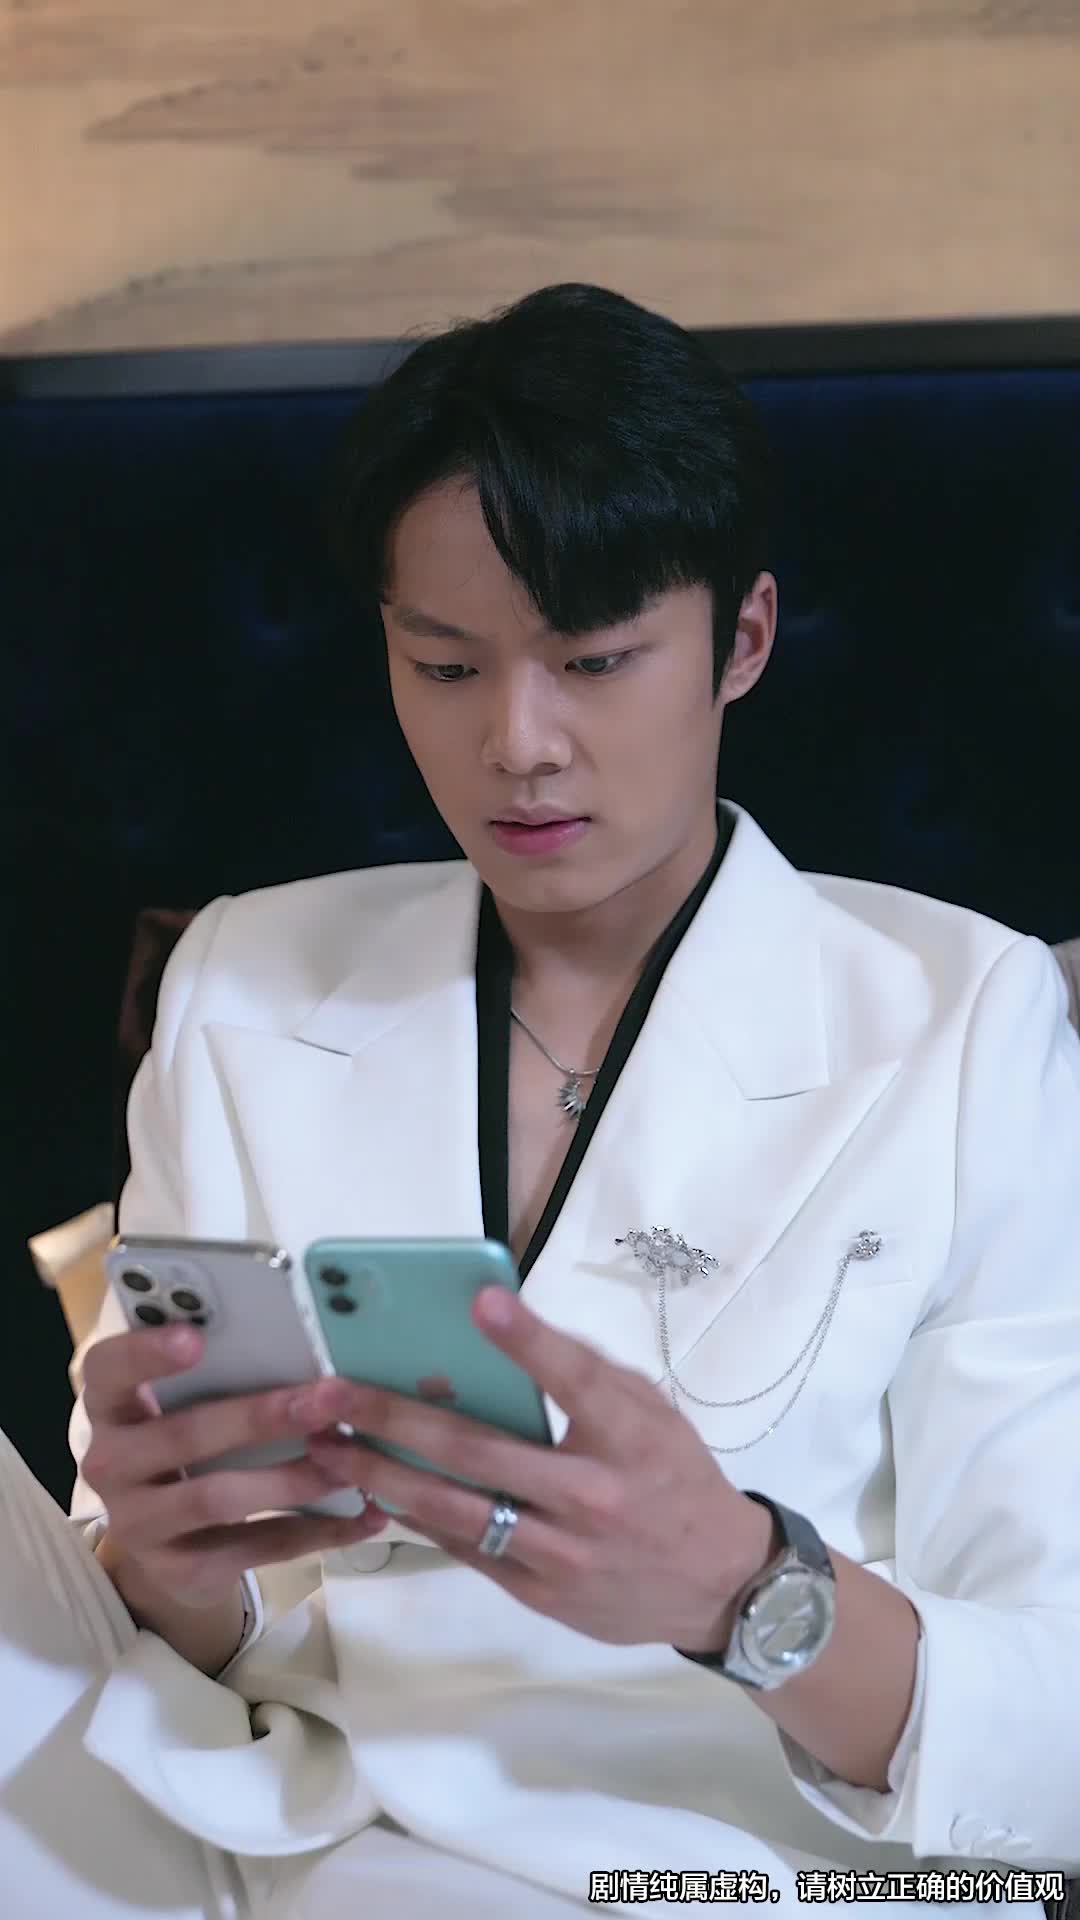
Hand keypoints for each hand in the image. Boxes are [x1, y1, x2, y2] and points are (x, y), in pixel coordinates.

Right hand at [80, 1323, 388, 1611]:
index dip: (146, 1352)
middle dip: (261, 1417)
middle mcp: (112, 1466)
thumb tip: (311, 1343)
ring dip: (293, 1479)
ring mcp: (140, 1524)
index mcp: (112, 1408)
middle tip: (325, 1402)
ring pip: (219, 1497)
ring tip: (351, 1464)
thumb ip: (219, 1376)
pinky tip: (363, 1517)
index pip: (108, 1371)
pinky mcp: (179, 1570)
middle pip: (184, 1434)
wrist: (165, 1547)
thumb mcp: (182, 1409)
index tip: (196, 1338)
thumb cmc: (187, 1449)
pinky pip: (256, 1549)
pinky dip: (317, 1532)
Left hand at [308, 1288, 772, 1649]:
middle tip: (330, 1393)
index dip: (527, 1340)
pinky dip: (416, 1516)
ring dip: (381, 1474)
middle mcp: (593, 1496)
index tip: (479, 1302)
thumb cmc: (673, 1475)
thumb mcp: (648, 1412)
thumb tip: (499, 1330)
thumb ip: (582, 1376)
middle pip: (479, 1451)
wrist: (717, 1582)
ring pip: (456, 1509)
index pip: (573, 1380)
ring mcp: (562, 1552)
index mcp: (628, 1438)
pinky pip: (466, 1549)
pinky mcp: (541, 1593)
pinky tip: (374, 1488)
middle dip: (394, 1418)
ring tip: (325, 1446)